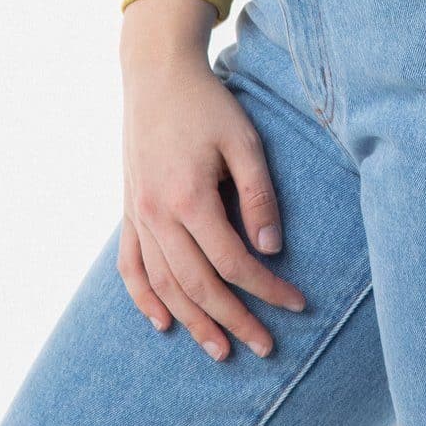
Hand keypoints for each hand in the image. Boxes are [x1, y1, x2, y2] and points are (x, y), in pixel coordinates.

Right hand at [117, 20, 307, 360]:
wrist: (156, 75)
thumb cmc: (208, 105)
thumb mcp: (245, 141)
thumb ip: (259, 196)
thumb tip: (271, 249)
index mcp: (190, 198)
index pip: (233, 263)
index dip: (267, 289)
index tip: (296, 303)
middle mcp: (158, 215)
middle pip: (198, 285)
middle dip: (234, 320)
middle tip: (265, 347)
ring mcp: (138, 215)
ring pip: (164, 285)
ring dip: (192, 322)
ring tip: (220, 350)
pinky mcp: (129, 210)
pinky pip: (130, 266)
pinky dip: (144, 298)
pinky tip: (163, 322)